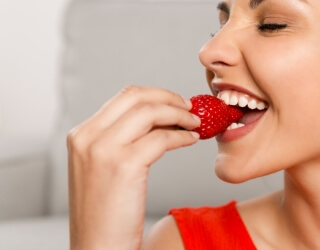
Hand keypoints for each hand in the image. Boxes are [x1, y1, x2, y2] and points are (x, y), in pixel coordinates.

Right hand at [67, 86, 199, 249]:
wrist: (97, 247)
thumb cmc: (105, 214)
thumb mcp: (102, 168)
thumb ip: (120, 140)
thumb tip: (158, 119)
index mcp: (81, 135)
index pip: (123, 97)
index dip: (155, 95)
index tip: (175, 102)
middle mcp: (88, 137)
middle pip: (136, 97)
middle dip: (169, 98)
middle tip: (190, 108)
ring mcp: (103, 150)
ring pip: (150, 112)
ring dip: (180, 114)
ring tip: (196, 123)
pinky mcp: (124, 165)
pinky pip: (162, 138)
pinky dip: (182, 136)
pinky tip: (191, 140)